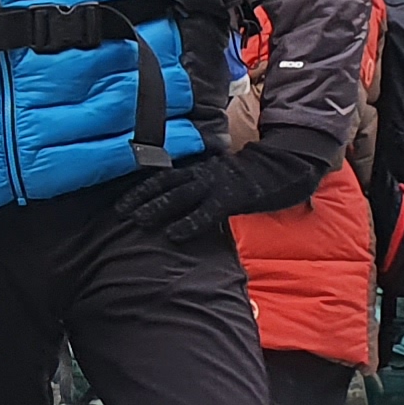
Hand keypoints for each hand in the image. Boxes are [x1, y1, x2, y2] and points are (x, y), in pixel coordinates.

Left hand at [118, 138, 329, 240]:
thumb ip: (201, 193)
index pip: (163, 176)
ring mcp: (217, 184)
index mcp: (200, 170)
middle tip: (119, 211)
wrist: (284, 170)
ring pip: (180, 194)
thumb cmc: (251, 181)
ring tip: (138, 220)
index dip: (141, 189)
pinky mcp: (232, 197)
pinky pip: (206, 212)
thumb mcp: (220, 182)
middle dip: (141, 197)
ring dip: (157, 207)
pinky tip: (174, 235)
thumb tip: (179, 211)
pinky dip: (188, 223)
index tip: (121, 202)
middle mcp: (203, 174)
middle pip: (165, 183)